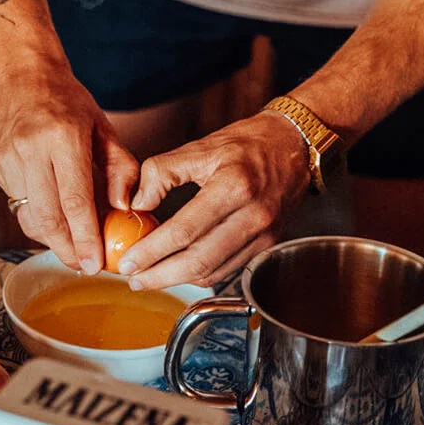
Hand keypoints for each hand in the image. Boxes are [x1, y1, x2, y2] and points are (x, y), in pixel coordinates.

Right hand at [0, 64, 138, 273]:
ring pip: (30, 217)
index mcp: (62, 138)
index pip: (75, 200)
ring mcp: (9, 161)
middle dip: (68, 250)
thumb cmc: (69, 102)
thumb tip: (124, 208)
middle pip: (48, 217)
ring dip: (53, 241)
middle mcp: (31, 151)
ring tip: (75, 253)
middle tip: (85, 268)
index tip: (96, 264)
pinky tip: (57, 227)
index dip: (85, 237)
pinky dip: (40, 223)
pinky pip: (21, 207)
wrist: (20, 76)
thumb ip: (120, 168)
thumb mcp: (103, 129)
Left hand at [118, 111, 310, 288]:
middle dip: (160, 276)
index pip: (184, 231)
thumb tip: (137, 204)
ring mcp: (263, 234)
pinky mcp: (267, 244)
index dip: (152, 252)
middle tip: (134, 279)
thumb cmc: (248, 144)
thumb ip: (161, 172)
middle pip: (198, 261)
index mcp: (233, 187)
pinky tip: (178, 270)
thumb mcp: (200, 146)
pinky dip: (199, 275)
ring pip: (213, 272)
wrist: (295, 145)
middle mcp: (252, 215)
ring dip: (177, 280)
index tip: (128, 261)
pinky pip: (227, 269)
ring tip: (149, 277)